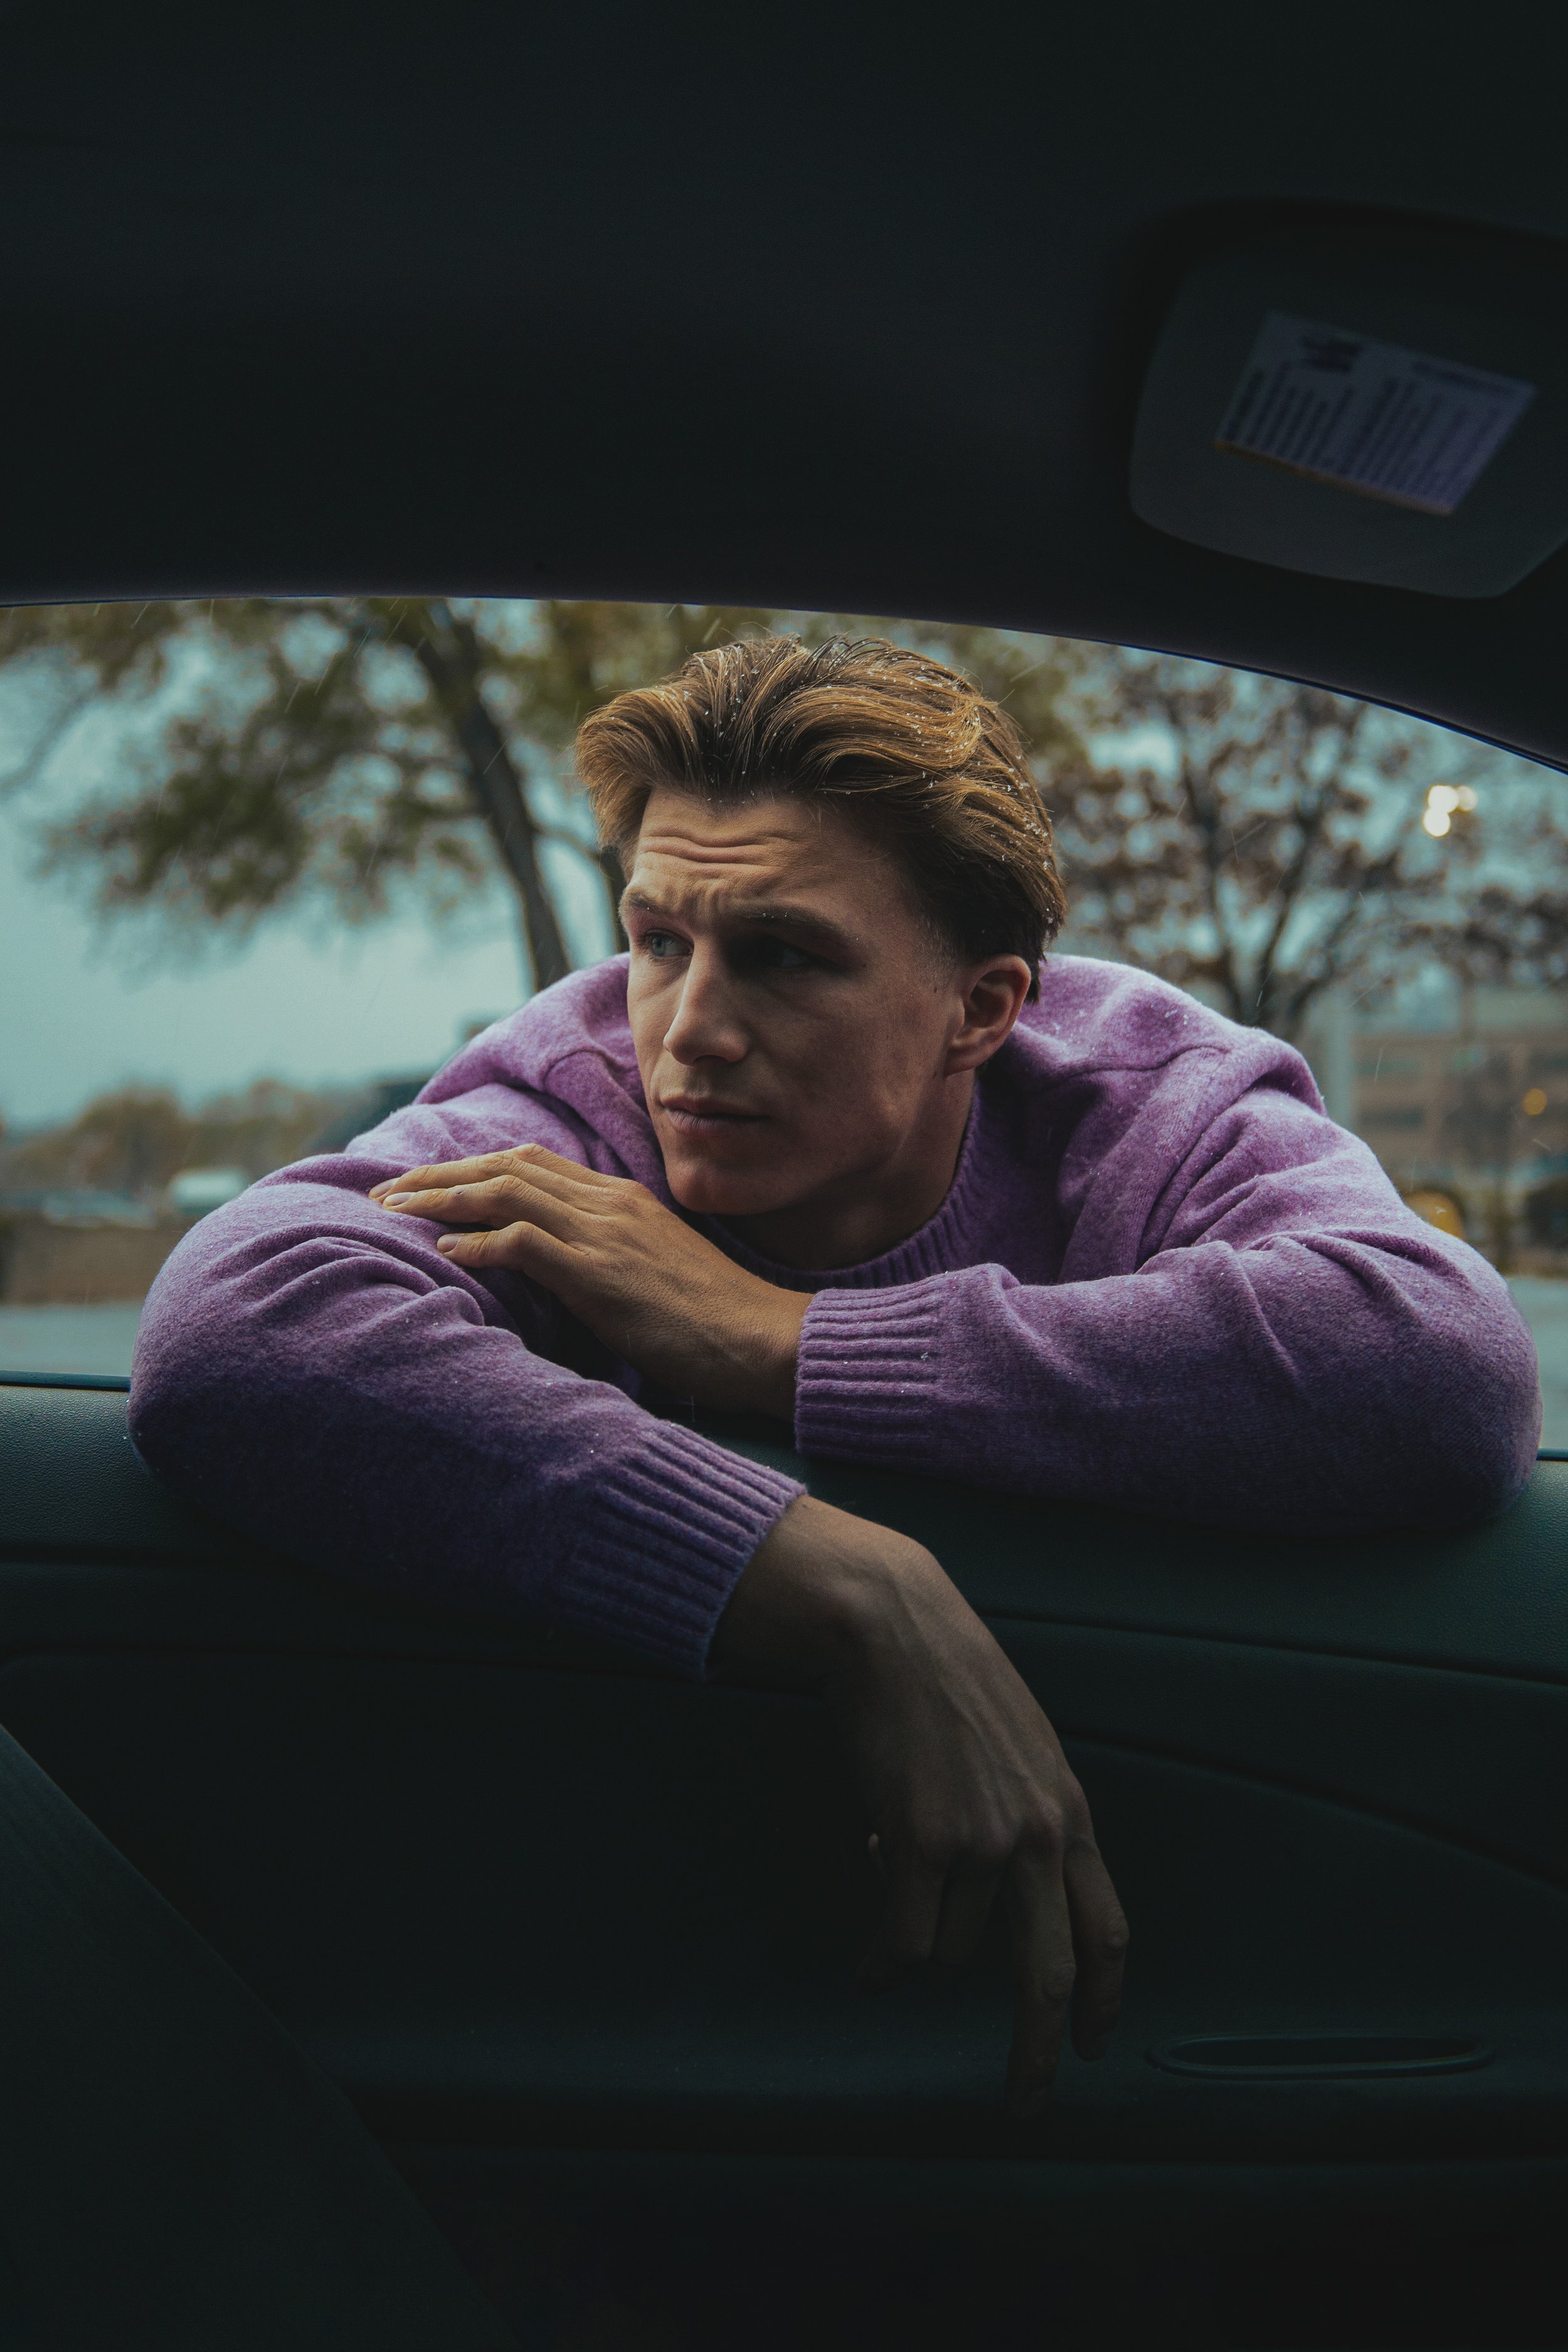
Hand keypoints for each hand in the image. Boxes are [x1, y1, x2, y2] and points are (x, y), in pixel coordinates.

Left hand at [370, 1144, 808, 1417]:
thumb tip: (555, 1269)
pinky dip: (478, 1241)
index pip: (534, 1163)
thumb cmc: (713, 1322)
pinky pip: (524, 1242)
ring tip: (395, 1210)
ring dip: (443, 1197)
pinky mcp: (601, 1273)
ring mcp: (607, 1235)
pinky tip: (446, 1250)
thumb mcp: (655, 1272)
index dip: (474, 1167)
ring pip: (507, 1192)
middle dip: (441, 1173)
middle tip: (387, 1189)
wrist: (764, 1340)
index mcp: (624, 1200)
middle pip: (509, 1166)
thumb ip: (608, 1257)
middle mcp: (611, 1204)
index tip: (428, 1180)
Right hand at [710, 1496, 1127, 2116]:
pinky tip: (871, 1946)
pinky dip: (885, 1954)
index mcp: (1071, 1812)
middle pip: (1050, 1975)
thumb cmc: (945, 1682)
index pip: (1110, 1928)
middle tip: (1022, 2104)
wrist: (892, 1627)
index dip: (1106, 1998)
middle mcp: (1039, 1835)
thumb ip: (1025, 1824)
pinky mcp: (923, 1844)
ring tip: (895, 1872)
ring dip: (919, 1938)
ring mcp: (983, 1843)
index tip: (1095, 2046)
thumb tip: (996, 1909)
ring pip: (952, 1952)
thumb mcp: (1017, 1749)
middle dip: (1037, 2053)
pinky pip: (906, 1942)